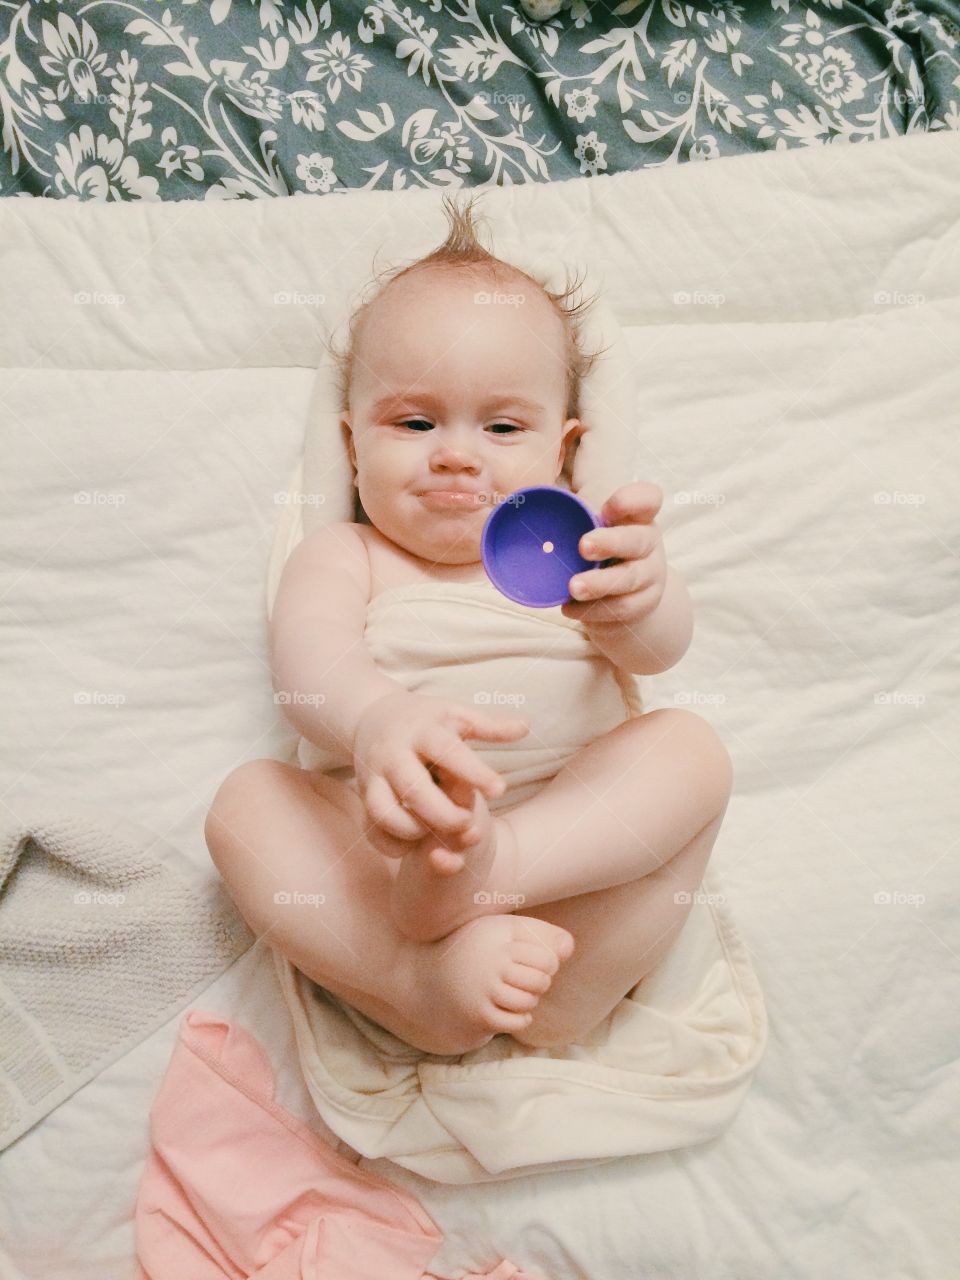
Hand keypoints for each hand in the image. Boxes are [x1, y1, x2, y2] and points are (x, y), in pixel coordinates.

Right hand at [352, 691, 528, 854]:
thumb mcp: (456, 715)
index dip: (474, 772)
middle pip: (413, 789)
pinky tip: (418, 844)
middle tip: (470, 826)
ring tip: (439, 833)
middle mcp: (393, 754)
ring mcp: (373, 777)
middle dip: (443, 814)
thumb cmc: (426, 720)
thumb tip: (526, 727)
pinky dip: (393, 844)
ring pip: (384, 812)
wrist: (371, 717)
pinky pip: (372, 829)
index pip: (447, 751)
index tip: (501, 789)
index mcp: (422, 731)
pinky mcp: (363, 797)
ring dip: (414, 831)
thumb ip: (490, 726)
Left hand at [561, 481, 667, 625]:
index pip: (647, 499)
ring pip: (629, 579)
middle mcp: (648, 545)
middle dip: (610, 542)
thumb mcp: (596, 531)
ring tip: (573, 587)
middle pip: (637, 540)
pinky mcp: (642, 605)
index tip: (608, 508)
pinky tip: (569, 608)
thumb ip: (574, 518)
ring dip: (599, 584)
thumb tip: (521, 505)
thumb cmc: (604, 555)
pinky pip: (620, 609)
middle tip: (583, 546)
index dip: (632, 500)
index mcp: (637, 518)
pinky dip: (592, 610)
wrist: (633, 600)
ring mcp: (649, 576)